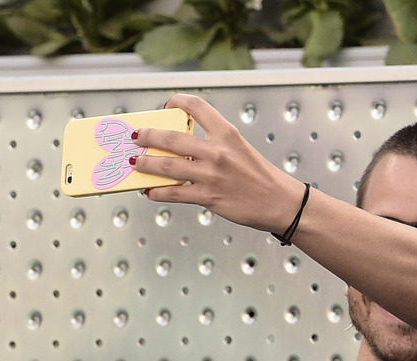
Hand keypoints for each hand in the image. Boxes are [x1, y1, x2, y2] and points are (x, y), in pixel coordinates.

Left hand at [132, 94, 304, 234]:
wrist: (280, 202)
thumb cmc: (261, 177)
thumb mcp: (240, 150)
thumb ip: (213, 145)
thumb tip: (180, 148)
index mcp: (227, 133)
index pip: (195, 106)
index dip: (175, 102)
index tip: (166, 106)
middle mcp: (217, 151)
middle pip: (171, 137)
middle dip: (148, 136)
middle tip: (136, 136)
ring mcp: (211, 175)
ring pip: (167, 166)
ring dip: (146, 164)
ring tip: (136, 163)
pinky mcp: (209, 197)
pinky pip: (175, 193)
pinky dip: (158, 192)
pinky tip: (151, 191)